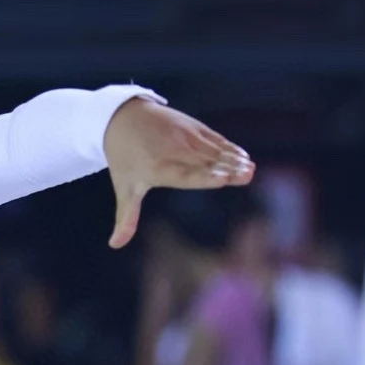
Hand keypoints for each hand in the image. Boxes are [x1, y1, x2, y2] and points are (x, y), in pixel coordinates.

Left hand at [104, 98, 254, 248]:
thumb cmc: (124, 160)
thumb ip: (126, 217)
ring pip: (213, 150)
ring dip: (233, 158)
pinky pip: (214, 138)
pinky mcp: (192, 127)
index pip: (184, 174)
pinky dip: (229, 147)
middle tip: (248, 175)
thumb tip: (114, 245)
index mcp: (158, 168)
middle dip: (227, 168)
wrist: (122, 118)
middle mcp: (175, 151)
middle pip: (205, 162)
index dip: (204, 176)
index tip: (222, 178)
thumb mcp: (124, 188)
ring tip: (250, 169)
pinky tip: (243, 155)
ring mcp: (185, 137)